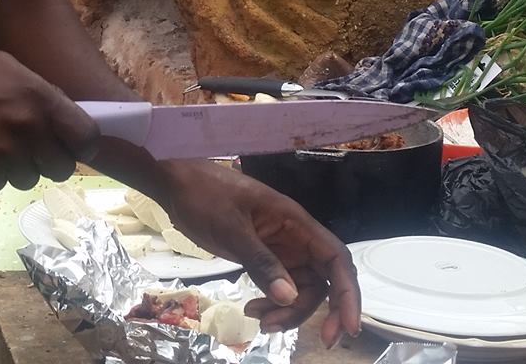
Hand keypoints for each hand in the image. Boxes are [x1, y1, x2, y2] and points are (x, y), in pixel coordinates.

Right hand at [0, 48, 100, 192]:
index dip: (84, 145)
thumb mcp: (7, 67)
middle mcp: (26, 131)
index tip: (75, 146)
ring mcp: (1, 157)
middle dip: (49, 160)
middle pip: (61, 168)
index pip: (87, 137)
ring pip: (27, 180)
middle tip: (32, 148)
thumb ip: (40, 93)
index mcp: (39, 99)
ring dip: (16, 168)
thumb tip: (63, 118)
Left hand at [155, 161, 361, 345]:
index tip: (348, 325)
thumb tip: (288, 297)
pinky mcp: (263, 257)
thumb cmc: (206, 196)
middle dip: (326, 311)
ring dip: (290, 311)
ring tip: (261, 321)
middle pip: (325, 279)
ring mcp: (280, 248)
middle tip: (321, 342)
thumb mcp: (232, 230)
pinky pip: (280, 287)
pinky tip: (252, 310)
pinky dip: (273, 304)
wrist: (177, 184)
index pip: (336, 259)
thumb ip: (261, 262)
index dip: (348, 292)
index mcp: (296, 223)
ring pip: (302, 289)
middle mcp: (295, 237)